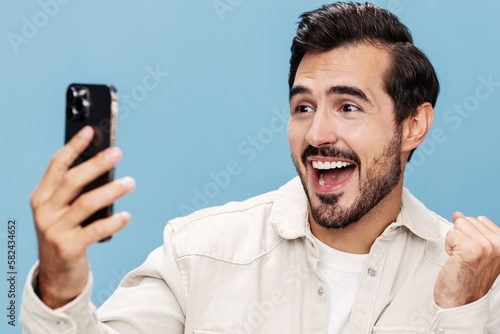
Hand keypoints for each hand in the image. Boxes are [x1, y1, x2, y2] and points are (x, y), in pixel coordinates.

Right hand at [30, 126, 135, 308]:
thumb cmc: (65, 235)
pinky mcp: (68, 248)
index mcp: (41, 197)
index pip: (57, 166)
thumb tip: (104, 167)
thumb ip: (75, 193)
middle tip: (117, 153)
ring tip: (130, 183)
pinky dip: (113, 222)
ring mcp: (54, 230)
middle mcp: (44, 211)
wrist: (56, 275)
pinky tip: (126, 216)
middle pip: (72, 180)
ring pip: (86, 203)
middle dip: (96, 164)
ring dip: (111, 190)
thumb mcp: (62, 212)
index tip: (91, 131)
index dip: (74, 147)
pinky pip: (95, 231)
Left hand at [434, 212, 499, 307]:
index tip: (474, 254)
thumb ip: (472, 231)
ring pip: (459, 225)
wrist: (461, 301)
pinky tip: (455, 260)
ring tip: (461, 259)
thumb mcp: (476, 250)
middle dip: (462, 236)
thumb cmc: (467, 277)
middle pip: (469, 220)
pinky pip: (451, 234)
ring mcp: (486, 246)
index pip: (480, 220)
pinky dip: (448, 246)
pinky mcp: (470, 250)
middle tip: (466, 258)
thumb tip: (457, 214)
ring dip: (454, 242)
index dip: (471, 235)